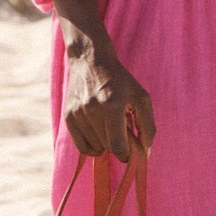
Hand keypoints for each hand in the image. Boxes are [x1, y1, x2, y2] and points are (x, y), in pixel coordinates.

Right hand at [62, 42, 155, 161]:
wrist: (91, 61)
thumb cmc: (121, 82)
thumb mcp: (142, 98)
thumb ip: (148, 126)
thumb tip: (145, 153)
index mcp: (112, 105)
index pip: (117, 146)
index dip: (127, 154)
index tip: (132, 150)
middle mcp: (92, 110)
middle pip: (108, 148)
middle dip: (118, 144)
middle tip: (122, 130)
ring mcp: (77, 114)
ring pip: (95, 148)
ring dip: (105, 143)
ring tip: (109, 125)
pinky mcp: (68, 116)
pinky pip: (82, 147)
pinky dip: (92, 146)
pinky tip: (99, 134)